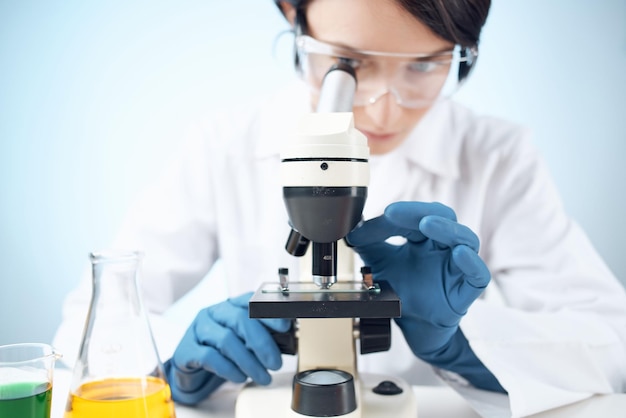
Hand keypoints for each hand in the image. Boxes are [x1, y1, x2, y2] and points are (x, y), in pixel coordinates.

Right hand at [165, 292, 289, 404]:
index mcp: (230, 305)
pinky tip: (240, 377)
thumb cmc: (222, 349)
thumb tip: (287, 339)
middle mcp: (214, 313)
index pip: (251, 302)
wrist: (191, 365)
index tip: (285, 326)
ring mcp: (198, 329)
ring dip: (249, 361)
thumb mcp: (242, 338)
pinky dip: (229, 369)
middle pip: (240, 320)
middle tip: (275, 363)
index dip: (269, 313)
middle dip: (262, 343)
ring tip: (262, 376)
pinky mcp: (187, 349)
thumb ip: (261, 334)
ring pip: (226, 340)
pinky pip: (210, 357)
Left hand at [347, 202, 503, 391]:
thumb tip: (351, 227)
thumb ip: (366, 243)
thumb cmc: (401, 292)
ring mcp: (457, 268)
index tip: (383, 214)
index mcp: (424, 238)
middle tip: (395, 213)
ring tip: (427, 224)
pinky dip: (472, 263)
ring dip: (447, 229)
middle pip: (444, 218)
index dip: (401, 212)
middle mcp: (443, 248)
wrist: (411, 329)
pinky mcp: (465, 292)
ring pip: (466, 239)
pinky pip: (479, 275)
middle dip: (420, 212)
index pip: (418, 215)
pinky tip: (460, 254)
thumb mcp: (379, 263)